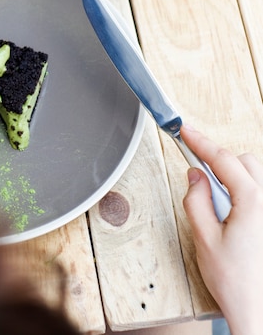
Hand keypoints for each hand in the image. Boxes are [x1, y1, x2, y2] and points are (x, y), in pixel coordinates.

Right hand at [181, 124, 262, 334]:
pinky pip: (259, 193)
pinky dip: (244, 193)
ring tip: (219, 208)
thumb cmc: (237, 283)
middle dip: (219, 163)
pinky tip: (234, 218)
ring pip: (254, 175)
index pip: (222, 159)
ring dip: (233, 179)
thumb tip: (195, 176)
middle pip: (242, 161)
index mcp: (252, 202)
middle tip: (199, 178)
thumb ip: (196, 200)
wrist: (259, 311)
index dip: (200, 142)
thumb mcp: (204, 239)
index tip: (185, 131)